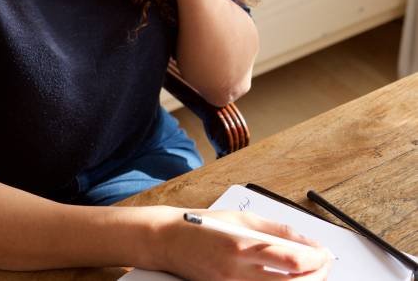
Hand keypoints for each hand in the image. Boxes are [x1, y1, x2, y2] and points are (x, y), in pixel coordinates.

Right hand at [153, 207, 332, 280]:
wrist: (168, 242)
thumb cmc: (202, 226)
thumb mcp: (240, 218)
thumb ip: (276, 230)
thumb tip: (308, 241)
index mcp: (241, 246)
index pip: (290, 259)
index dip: (315, 259)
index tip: (325, 254)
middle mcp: (238, 272)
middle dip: (316, 276)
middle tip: (325, 265)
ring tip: (312, 274)